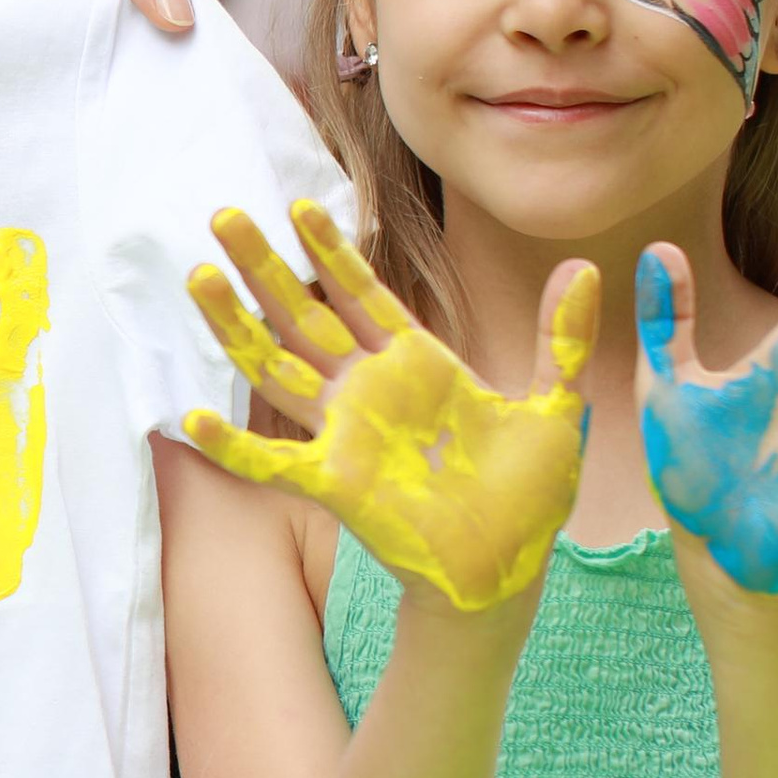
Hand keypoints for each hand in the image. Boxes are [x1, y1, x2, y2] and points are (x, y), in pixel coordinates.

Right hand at [181, 202, 598, 614]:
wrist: (509, 570)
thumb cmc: (527, 496)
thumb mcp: (555, 406)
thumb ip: (561, 338)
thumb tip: (586, 266)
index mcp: (417, 366)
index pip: (363, 295)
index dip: (332, 252)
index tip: (301, 207)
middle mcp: (370, 393)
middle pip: (304, 316)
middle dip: (265, 266)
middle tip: (224, 216)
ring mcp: (346, 435)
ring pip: (276, 369)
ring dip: (236, 326)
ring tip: (199, 278)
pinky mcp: (336, 484)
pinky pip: (272, 461)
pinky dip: (232, 445)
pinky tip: (190, 420)